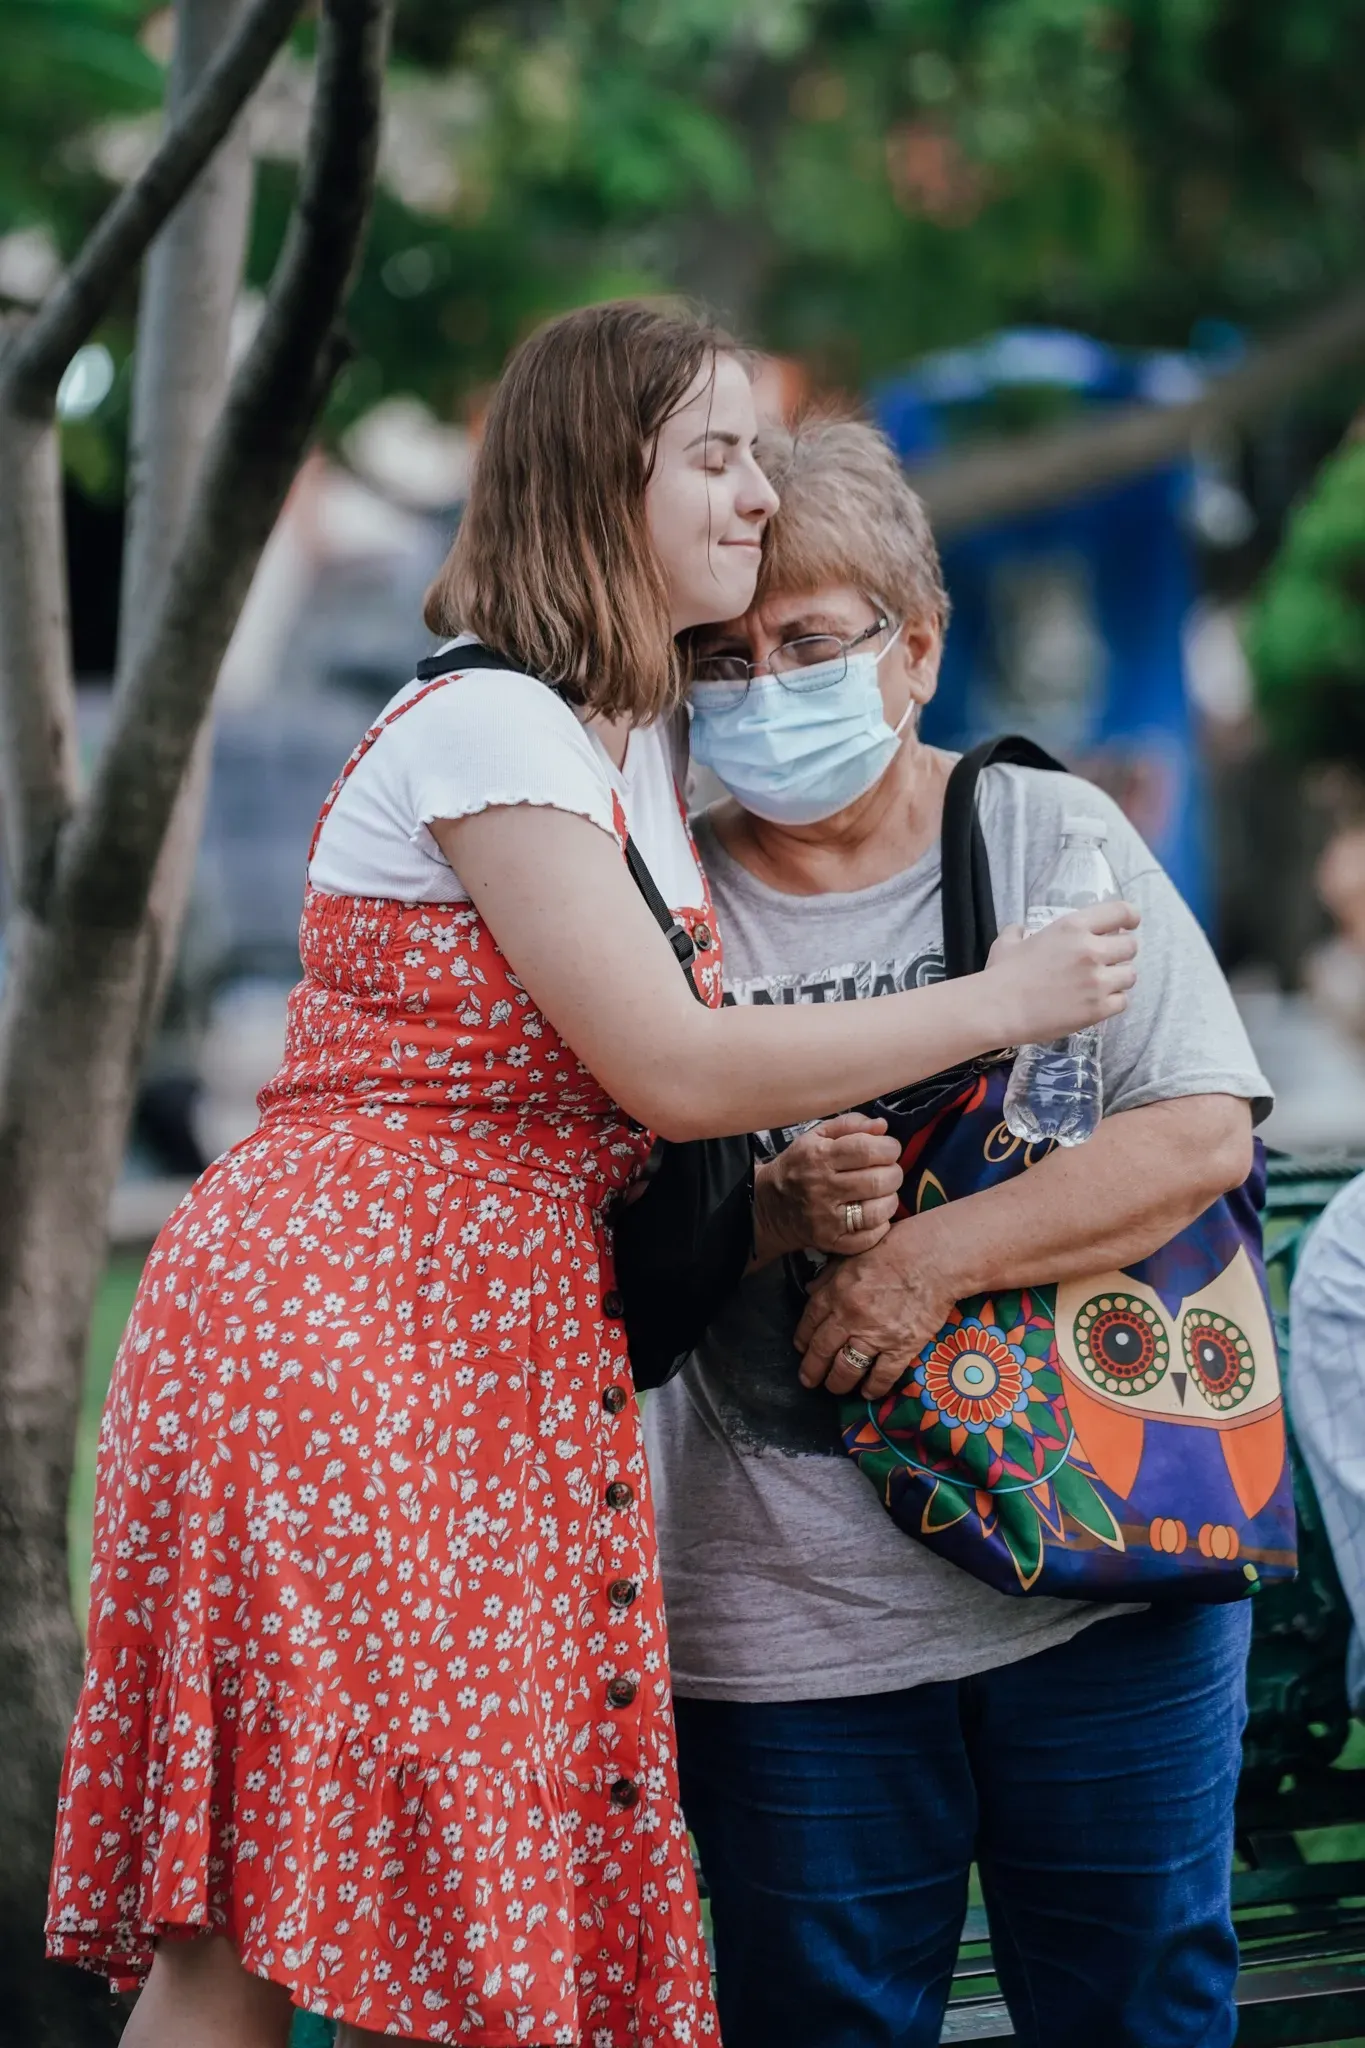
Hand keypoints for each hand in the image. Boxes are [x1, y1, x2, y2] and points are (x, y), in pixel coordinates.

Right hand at [752, 1113, 903, 1265]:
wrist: (769, 1206)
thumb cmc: (799, 1166)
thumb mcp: (816, 1136)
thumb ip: (849, 1125)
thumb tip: (882, 1126)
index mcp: (818, 1157)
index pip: (867, 1150)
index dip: (889, 1148)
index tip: (890, 1149)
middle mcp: (822, 1188)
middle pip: (878, 1181)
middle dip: (893, 1173)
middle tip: (889, 1171)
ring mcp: (827, 1219)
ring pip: (878, 1211)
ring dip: (890, 1199)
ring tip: (883, 1193)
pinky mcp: (831, 1242)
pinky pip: (870, 1237)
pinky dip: (880, 1225)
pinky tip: (874, 1214)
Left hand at [793, 1211, 960, 1397]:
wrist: (935, 1257)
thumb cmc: (896, 1247)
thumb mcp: (853, 1253)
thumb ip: (830, 1275)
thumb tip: (811, 1289)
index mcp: (836, 1292)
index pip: (809, 1322)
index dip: (802, 1340)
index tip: (801, 1349)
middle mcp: (850, 1317)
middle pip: (822, 1351)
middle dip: (812, 1370)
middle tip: (808, 1380)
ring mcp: (876, 1335)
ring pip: (847, 1369)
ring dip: (838, 1383)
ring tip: (835, 1388)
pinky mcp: (902, 1347)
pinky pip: (882, 1376)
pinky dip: (873, 1388)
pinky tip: (868, 1393)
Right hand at [984, 901, 1138, 1046]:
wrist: (998, 1009)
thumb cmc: (1001, 974)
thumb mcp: (1008, 942)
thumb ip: (1019, 932)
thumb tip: (1019, 930)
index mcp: (1073, 927)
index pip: (1121, 912)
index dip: (1130, 918)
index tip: (1130, 925)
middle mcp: (1091, 950)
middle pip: (1131, 946)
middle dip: (1122, 953)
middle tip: (1107, 962)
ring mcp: (1097, 981)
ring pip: (1130, 975)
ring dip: (1118, 979)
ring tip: (1100, 985)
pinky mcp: (1098, 1008)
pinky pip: (1123, 1001)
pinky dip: (1112, 1002)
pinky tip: (1095, 1003)